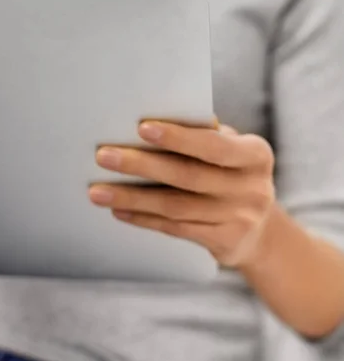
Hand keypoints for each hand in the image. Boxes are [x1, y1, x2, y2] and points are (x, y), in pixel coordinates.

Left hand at [90, 122, 275, 267]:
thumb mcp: (230, 149)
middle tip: (104, 156)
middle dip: (141, 165)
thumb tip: (152, 116)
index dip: (178, 137)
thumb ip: (203, 135)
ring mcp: (241, 218)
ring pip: (176, 206)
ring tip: (98, 191)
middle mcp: (253, 187)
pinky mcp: (226, 243)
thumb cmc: (231, 173)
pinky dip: (144, 218)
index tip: (141, 128)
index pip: (214, 145)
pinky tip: (119, 210)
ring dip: (132, 197)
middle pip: (188, 176)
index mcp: (255, 154)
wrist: (261, 231)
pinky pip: (176, 229)